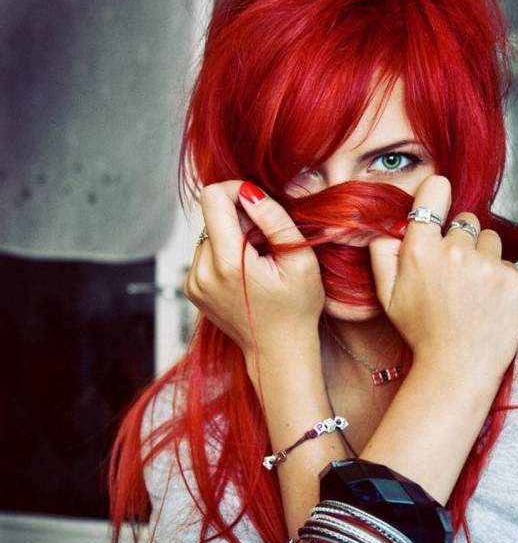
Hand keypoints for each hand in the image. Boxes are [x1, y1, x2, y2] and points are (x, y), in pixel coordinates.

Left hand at [184, 180, 324, 377]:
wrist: (279, 352)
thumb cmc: (297, 309)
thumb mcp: (300, 260)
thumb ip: (274, 220)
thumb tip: (249, 192)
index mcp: (228, 263)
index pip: (213, 198)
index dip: (236, 190)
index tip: (258, 202)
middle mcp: (202, 272)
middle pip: (212, 216)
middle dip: (241, 220)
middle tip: (267, 247)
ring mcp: (194, 282)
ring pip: (209, 233)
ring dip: (234, 238)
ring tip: (258, 263)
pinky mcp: (192, 288)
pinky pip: (206, 252)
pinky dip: (226, 254)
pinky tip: (247, 274)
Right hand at [369, 175, 517, 384]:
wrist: (458, 368)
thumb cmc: (422, 333)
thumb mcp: (387, 296)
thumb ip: (382, 255)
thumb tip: (386, 228)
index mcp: (420, 251)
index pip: (434, 191)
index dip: (437, 194)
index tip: (439, 198)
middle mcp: (454, 252)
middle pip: (465, 220)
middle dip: (460, 238)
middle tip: (453, 272)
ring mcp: (486, 265)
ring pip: (489, 239)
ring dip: (482, 256)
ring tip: (471, 288)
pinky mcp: (511, 279)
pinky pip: (506, 262)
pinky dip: (499, 277)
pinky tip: (486, 301)